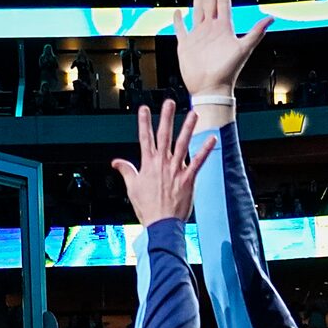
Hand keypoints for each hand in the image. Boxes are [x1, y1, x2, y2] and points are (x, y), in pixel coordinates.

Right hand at [111, 98, 215, 226]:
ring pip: (182, 144)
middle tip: (168, 102)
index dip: (144, 123)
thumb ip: (126, 171)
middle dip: (166, 117)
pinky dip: (205, 150)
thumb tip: (116, 162)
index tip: (144, 108)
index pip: (145, 139)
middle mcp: (162, 164)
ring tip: (193, 113)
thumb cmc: (147, 208)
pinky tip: (211, 138)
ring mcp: (175, 170)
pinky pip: (198, 162)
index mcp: (148, 165)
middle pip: (164, 136)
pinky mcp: (188, 179)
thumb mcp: (132, 188)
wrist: (161, 225)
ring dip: (188, 128)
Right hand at [174, 0, 269, 98]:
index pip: (223, 5)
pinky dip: (179, 21)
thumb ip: (256, 33)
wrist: (211, 88)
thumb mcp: (244, 49)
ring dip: (198, 0)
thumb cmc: (228, 71)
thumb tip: (271, 18)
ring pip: (198, 12)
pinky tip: (178, 13)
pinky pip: (181, 29)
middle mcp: (211, 30)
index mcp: (224, 29)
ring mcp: (198, 36)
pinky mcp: (186, 45)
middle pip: (211, 4)